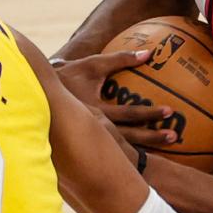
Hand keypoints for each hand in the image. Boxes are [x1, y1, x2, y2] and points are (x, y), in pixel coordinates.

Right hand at [55, 51, 179, 146]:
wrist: (37, 96)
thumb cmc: (69, 75)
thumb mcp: (93, 65)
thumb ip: (120, 58)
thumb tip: (149, 53)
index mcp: (94, 110)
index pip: (128, 114)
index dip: (149, 113)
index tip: (170, 112)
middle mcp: (93, 129)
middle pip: (128, 138)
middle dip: (152, 139)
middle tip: (175, 136)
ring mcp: (91, 140)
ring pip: (122, 149)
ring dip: (144, 149)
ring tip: (167, 145)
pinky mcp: (89, 144)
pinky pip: (114, 151)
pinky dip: (130, 155)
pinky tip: (145, 158)